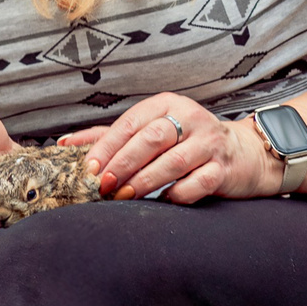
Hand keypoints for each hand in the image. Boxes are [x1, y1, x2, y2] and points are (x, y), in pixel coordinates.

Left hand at [60, 93, 282, 203]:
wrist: (243, 154)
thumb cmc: (185, 142)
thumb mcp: (149, 131)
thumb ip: (108, 136)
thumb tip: (63, 144)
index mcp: (166, 104)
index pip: (130, 123)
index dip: (106, 147)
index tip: (89, 169)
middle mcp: (190, 118)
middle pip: (151, 139)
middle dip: (122, 163)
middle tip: (103, 185)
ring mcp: (210, 142)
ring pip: (173, 161)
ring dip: (144, 181)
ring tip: (123, 195)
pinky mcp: (225, 167)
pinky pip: (198, 183)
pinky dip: (177, 193)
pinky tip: (164, 200)